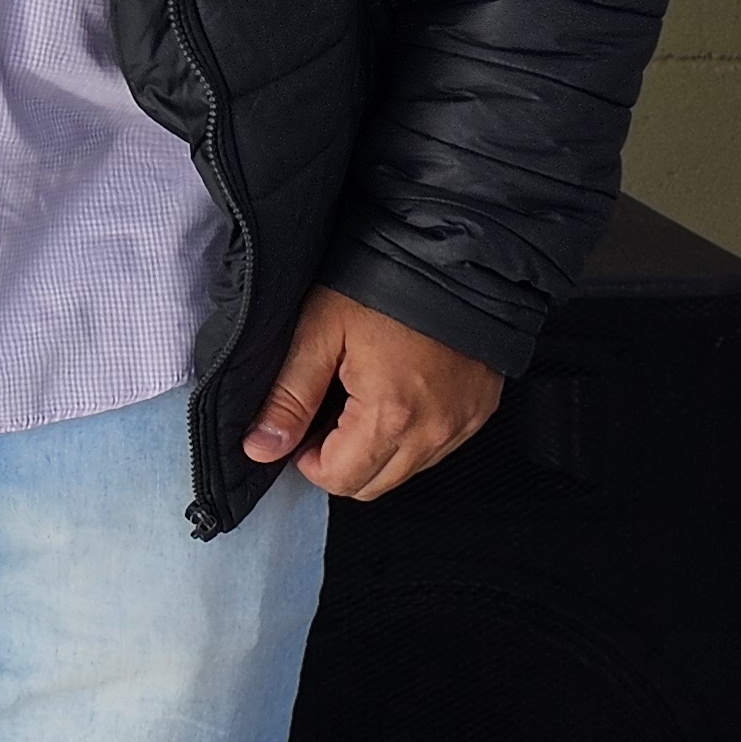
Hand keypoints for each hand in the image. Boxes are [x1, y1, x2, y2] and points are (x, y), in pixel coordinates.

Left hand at [243, 284, 504, 499]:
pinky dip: (410, 437)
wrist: (451, 256)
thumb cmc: (381, 284)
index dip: (306, 459)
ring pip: (406, 471)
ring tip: (358, 398)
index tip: (299, 425)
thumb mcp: (318, 331)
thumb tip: (260, 447)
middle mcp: (435, 431)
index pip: (340, 480)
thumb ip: (289, 396)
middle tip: (324, 412)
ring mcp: (463, 424)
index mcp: (392, 416)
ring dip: (375, 451)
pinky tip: (394, 395)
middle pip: (374, 485)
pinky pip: (437, 449)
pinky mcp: (480, 412)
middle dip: (339, 461)